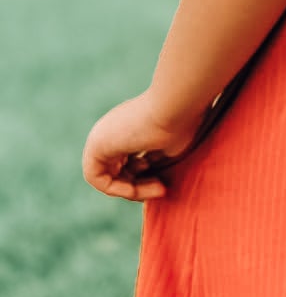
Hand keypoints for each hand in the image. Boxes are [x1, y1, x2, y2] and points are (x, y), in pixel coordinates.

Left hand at [81, 91, 205, 201]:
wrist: (176, 106)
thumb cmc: (179, 123)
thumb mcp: (168, 147)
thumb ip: (154, 160)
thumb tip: (152, 180)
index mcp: (129, 127)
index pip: (129, 162)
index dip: (145, 178)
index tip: (165, 183)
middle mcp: (113, 131)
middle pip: (119, 171)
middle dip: (140, 186)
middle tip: (163, 189)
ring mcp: (102, 136)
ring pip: (108, 176)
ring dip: (133, 190)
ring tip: (159, 189)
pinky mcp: (95, 144)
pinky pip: (97, 178)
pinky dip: (116, 189)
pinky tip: (136, 190)